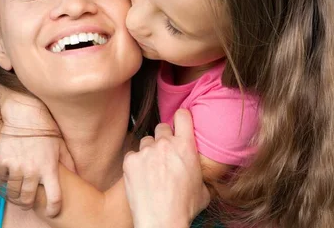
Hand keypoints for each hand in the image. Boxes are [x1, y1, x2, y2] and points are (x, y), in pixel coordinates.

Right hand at [0, 91, 75, 216]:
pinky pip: (2, 178)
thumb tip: (78, 176)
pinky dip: (5, 178)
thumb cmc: (46, 129)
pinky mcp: (3, 161)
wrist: (25, 114)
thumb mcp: (61, 145)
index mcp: (49, 168)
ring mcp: (16, 166)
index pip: (54, 198)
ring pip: (13, 192)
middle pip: (28, 199)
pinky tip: (10, 173)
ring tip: (18, 191)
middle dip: (28, 203)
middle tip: (28, 201)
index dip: (54, 209)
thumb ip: (69, 163)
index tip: (52, 212)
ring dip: (16, 193)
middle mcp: (33, 170)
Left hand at [123, 109, 209, 227]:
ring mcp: (146, 151)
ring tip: (152, 168)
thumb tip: (198, 171)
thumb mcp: (203, 188)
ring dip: (149, 150)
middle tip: (165, 154)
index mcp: (185, 146)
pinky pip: (132, 155)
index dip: (181, 118)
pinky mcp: (130, 161)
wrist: (161, 221)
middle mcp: (165, 144)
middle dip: (164, 138)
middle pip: (162, 127)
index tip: (180, 122)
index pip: (183, 115)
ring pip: (146, 141)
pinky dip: (135, 163)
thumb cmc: (184, 208)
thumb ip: (199, 171)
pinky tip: (141, 176)